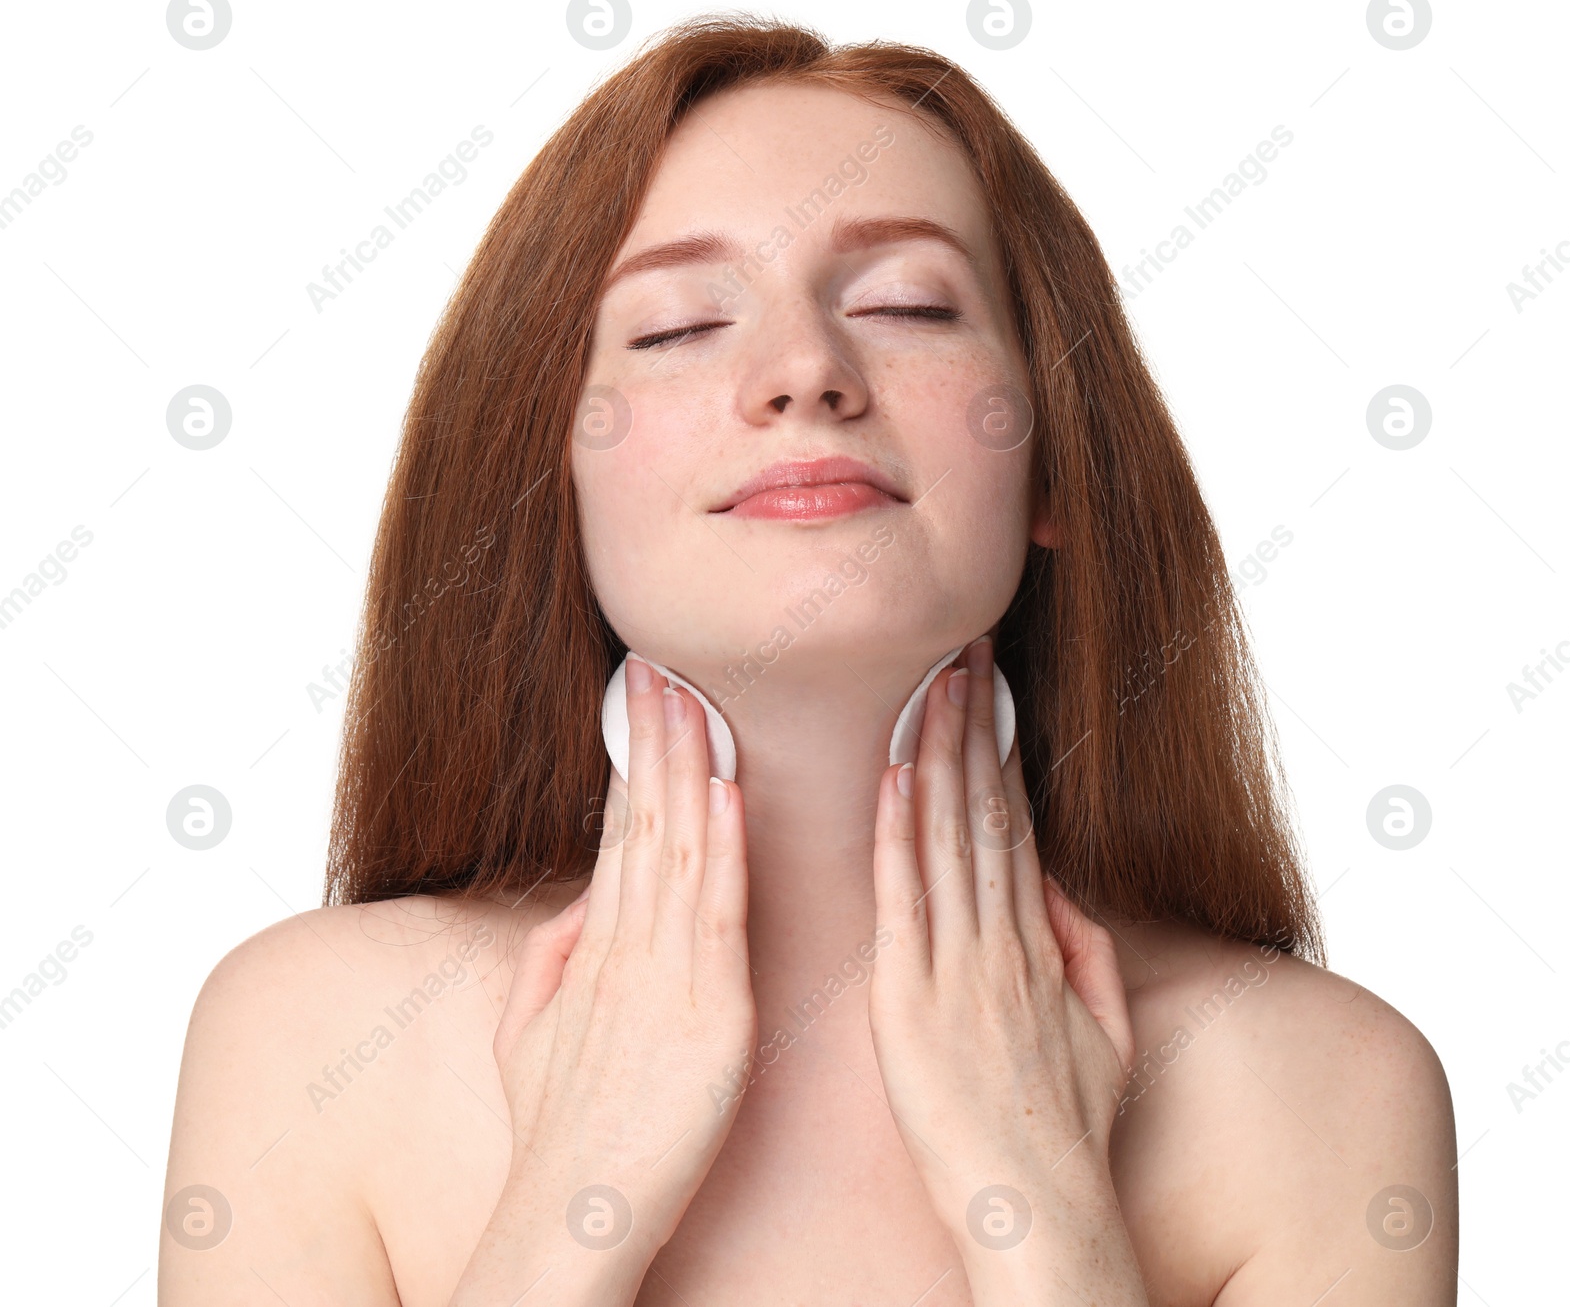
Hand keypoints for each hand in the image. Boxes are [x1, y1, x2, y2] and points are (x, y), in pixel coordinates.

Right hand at [485, 657, 756, 1279]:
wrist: (568, 1213)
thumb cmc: (559, 1133)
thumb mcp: (535, 1035)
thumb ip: (554, 958)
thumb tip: (581, 900)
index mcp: (599, 948)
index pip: (621, 833)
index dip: (634, 764)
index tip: (643, 704)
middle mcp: (627, 946)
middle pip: (643, 822)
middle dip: (652, 740)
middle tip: (660, 667)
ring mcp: (665, 974)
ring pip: (676, 847)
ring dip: (686, 765)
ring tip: (691, 694)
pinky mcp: (708, 1012)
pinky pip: (715, 914)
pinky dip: (721, 848)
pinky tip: (724, 789)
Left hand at [867, 636, 1143, 1299]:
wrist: (1040, 1207)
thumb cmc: (1068, 1133)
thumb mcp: (1103, 1036)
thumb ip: (1087, 955)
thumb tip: (1061, 892)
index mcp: (1038, 946)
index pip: (1014, 828)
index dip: (1001, 757)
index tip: (990, 697)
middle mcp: (1001, 941)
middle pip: (985, 815)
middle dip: (974, 730)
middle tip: (964, 657)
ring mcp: (956, 967)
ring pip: (947, 838)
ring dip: (940, 754)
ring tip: (935, 683)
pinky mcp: (909, 1000)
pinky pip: (904, 897)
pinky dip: (899, 830)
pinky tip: (895, 771)